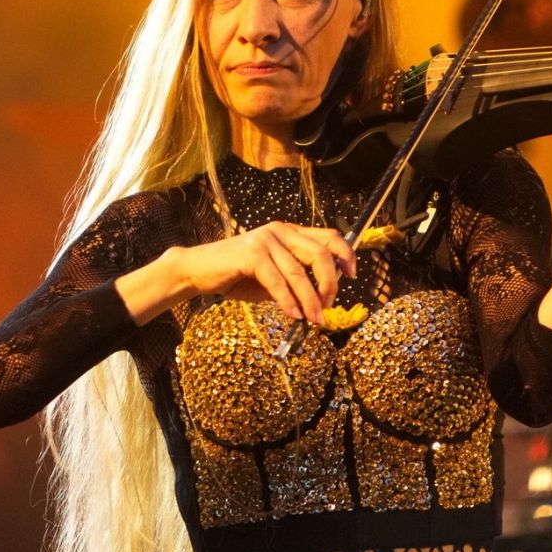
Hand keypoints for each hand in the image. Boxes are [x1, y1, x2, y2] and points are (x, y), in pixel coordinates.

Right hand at [168, 222, 356, 323]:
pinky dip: (289, 301)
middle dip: (330, 284)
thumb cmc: (238, 275)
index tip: (352, 276)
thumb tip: (321, 301)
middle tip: (327, 308)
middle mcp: (280, 231)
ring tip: (314, 320)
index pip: (328, 237)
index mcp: (289, 232)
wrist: (199, 271)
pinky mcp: (251, 254)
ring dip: (310, 300)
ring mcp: (265, 240)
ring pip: (300, 273)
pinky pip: (278, 281)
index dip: (346, 255)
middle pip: (320, 254)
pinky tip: (294, 315)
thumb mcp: (274, 277)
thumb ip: (296, 281)